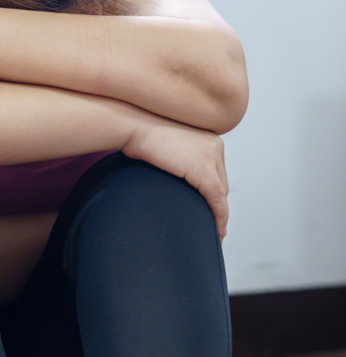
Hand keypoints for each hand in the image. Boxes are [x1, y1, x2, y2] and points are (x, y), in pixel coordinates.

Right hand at [122, 116, 229, 241]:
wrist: (134, 126)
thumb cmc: (140, 135)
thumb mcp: (165, 147)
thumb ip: (175, 159)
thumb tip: (170, 174)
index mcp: (208, 139)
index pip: (216, 171)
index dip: (214, 192)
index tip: (212, 209)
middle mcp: (215, 146)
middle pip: (221, 182)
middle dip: (217, 203)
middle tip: (213, 223)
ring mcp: (211, 157)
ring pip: (221, 192)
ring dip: (219, 212)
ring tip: (215, 230)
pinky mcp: (203, 170)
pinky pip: (216, 198)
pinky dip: (218, 215)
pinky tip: (217, 229)